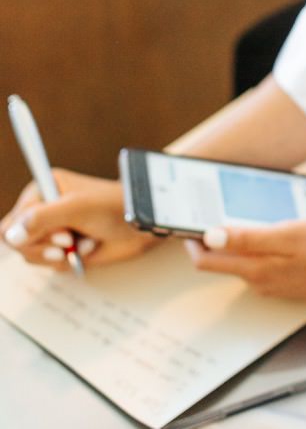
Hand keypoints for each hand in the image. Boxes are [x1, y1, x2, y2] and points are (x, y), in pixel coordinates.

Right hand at [1, 169, 161, 270]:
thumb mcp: (78, 208)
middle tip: (70, 241)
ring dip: (60, 254)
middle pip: (17, 242)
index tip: (62, 235)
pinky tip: (89, 248)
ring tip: (85, 242)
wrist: (143, 225)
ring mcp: (53, 229)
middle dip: (44, 247)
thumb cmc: (116, 207)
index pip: (12, 222)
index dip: (30, 234)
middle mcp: (44, 209)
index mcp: (44, 189)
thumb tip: (11, 236)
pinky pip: (50, 264)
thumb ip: (41, 218)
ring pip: (32, 255)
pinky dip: (70, 261)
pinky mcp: (64, 247)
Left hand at [184, 218, 305, 302]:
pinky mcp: (288, 282)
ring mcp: (274, 284)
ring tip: (242, 218)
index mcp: (255, 268)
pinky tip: (274, 235)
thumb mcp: (289, 234)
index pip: (206, 260)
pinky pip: (263, 265)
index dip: (191, 240)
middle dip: (209, 241)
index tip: (185, 220)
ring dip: (236, 244)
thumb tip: (210, 236)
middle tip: (207, 214)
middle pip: (221, 262)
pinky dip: (259, 250)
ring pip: (243, 263)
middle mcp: (259, 281)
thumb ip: (248, 238)